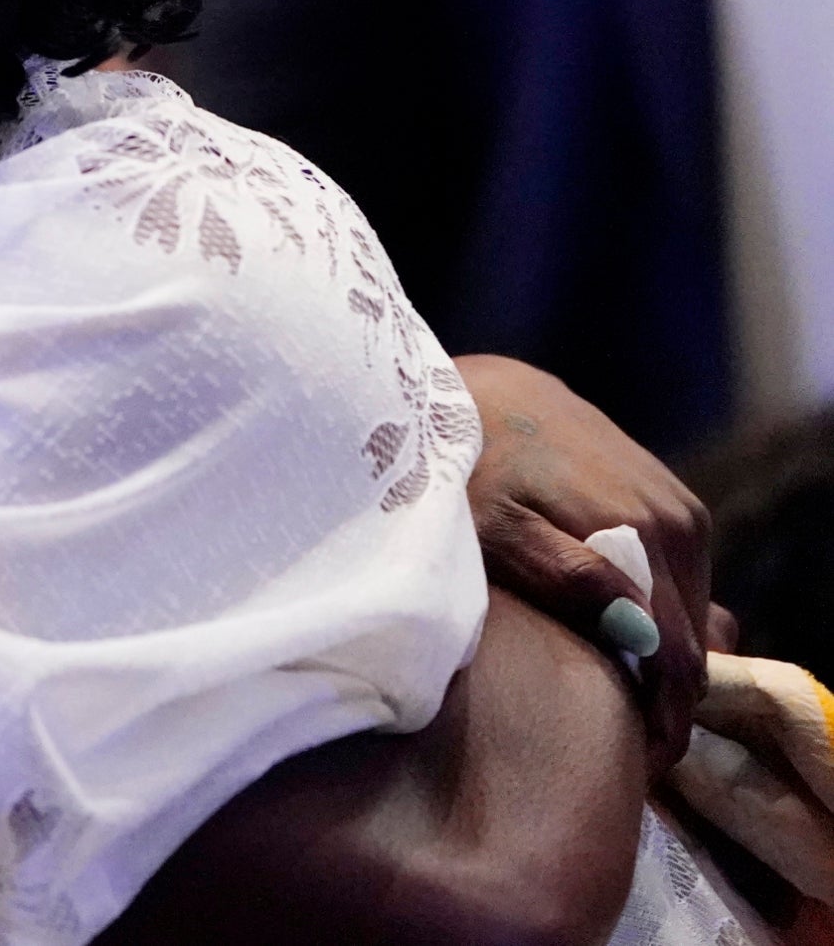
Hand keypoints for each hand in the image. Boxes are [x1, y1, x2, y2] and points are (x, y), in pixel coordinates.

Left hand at [458, 354, 714, 771]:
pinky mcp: (665, 496)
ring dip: (659, 657)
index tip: (628, 768)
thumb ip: (563, 577)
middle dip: (662, 698)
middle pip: (695, 642)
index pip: (682, 659)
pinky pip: (676, 579)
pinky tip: (606, 636)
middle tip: (612, 742)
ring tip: (606, 694)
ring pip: (690, 613)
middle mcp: (681, 521)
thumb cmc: (462, 463)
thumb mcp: (491, 527)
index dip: (661, 724)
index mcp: (648, 533)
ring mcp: (680, 506)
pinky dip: (651, 615)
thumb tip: (642, 634)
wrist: (469, 388)